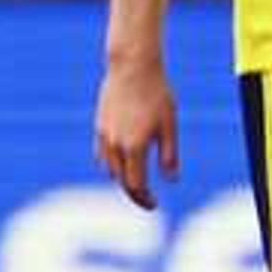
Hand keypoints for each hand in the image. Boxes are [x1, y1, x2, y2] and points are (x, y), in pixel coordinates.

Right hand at [94, 56, 178, 209]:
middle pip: (121, 181)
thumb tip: (172, 180)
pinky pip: (102, 154)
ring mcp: (104, 135)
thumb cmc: (156, 93)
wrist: (132, 66)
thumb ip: (169, 154)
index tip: (154, 204)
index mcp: (135, 147)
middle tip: (148, 199)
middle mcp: (116, 145)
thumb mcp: (170, 125)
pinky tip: (123, 161)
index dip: (145, 199)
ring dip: (122, 179)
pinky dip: (112, 164)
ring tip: (136, 180)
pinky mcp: (99, 125)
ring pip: (109, 169)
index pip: (136, 185)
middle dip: (134, 193)